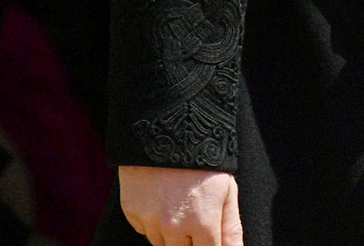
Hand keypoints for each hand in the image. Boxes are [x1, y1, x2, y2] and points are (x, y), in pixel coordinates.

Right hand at [118, 165, 242, 245]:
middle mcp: (175, 226)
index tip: (208, 238)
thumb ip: (231, 228)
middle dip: (191, 242)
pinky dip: (153, 222)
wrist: (167, 130)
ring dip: (171, 235)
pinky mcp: (132, 212)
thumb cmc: (204, 160)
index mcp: (203, 222)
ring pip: (162, 244)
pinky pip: (144, 230)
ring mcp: (150, 220)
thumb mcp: (227, 190)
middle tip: (194, 218)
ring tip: (179, 205)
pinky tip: (161, 200)